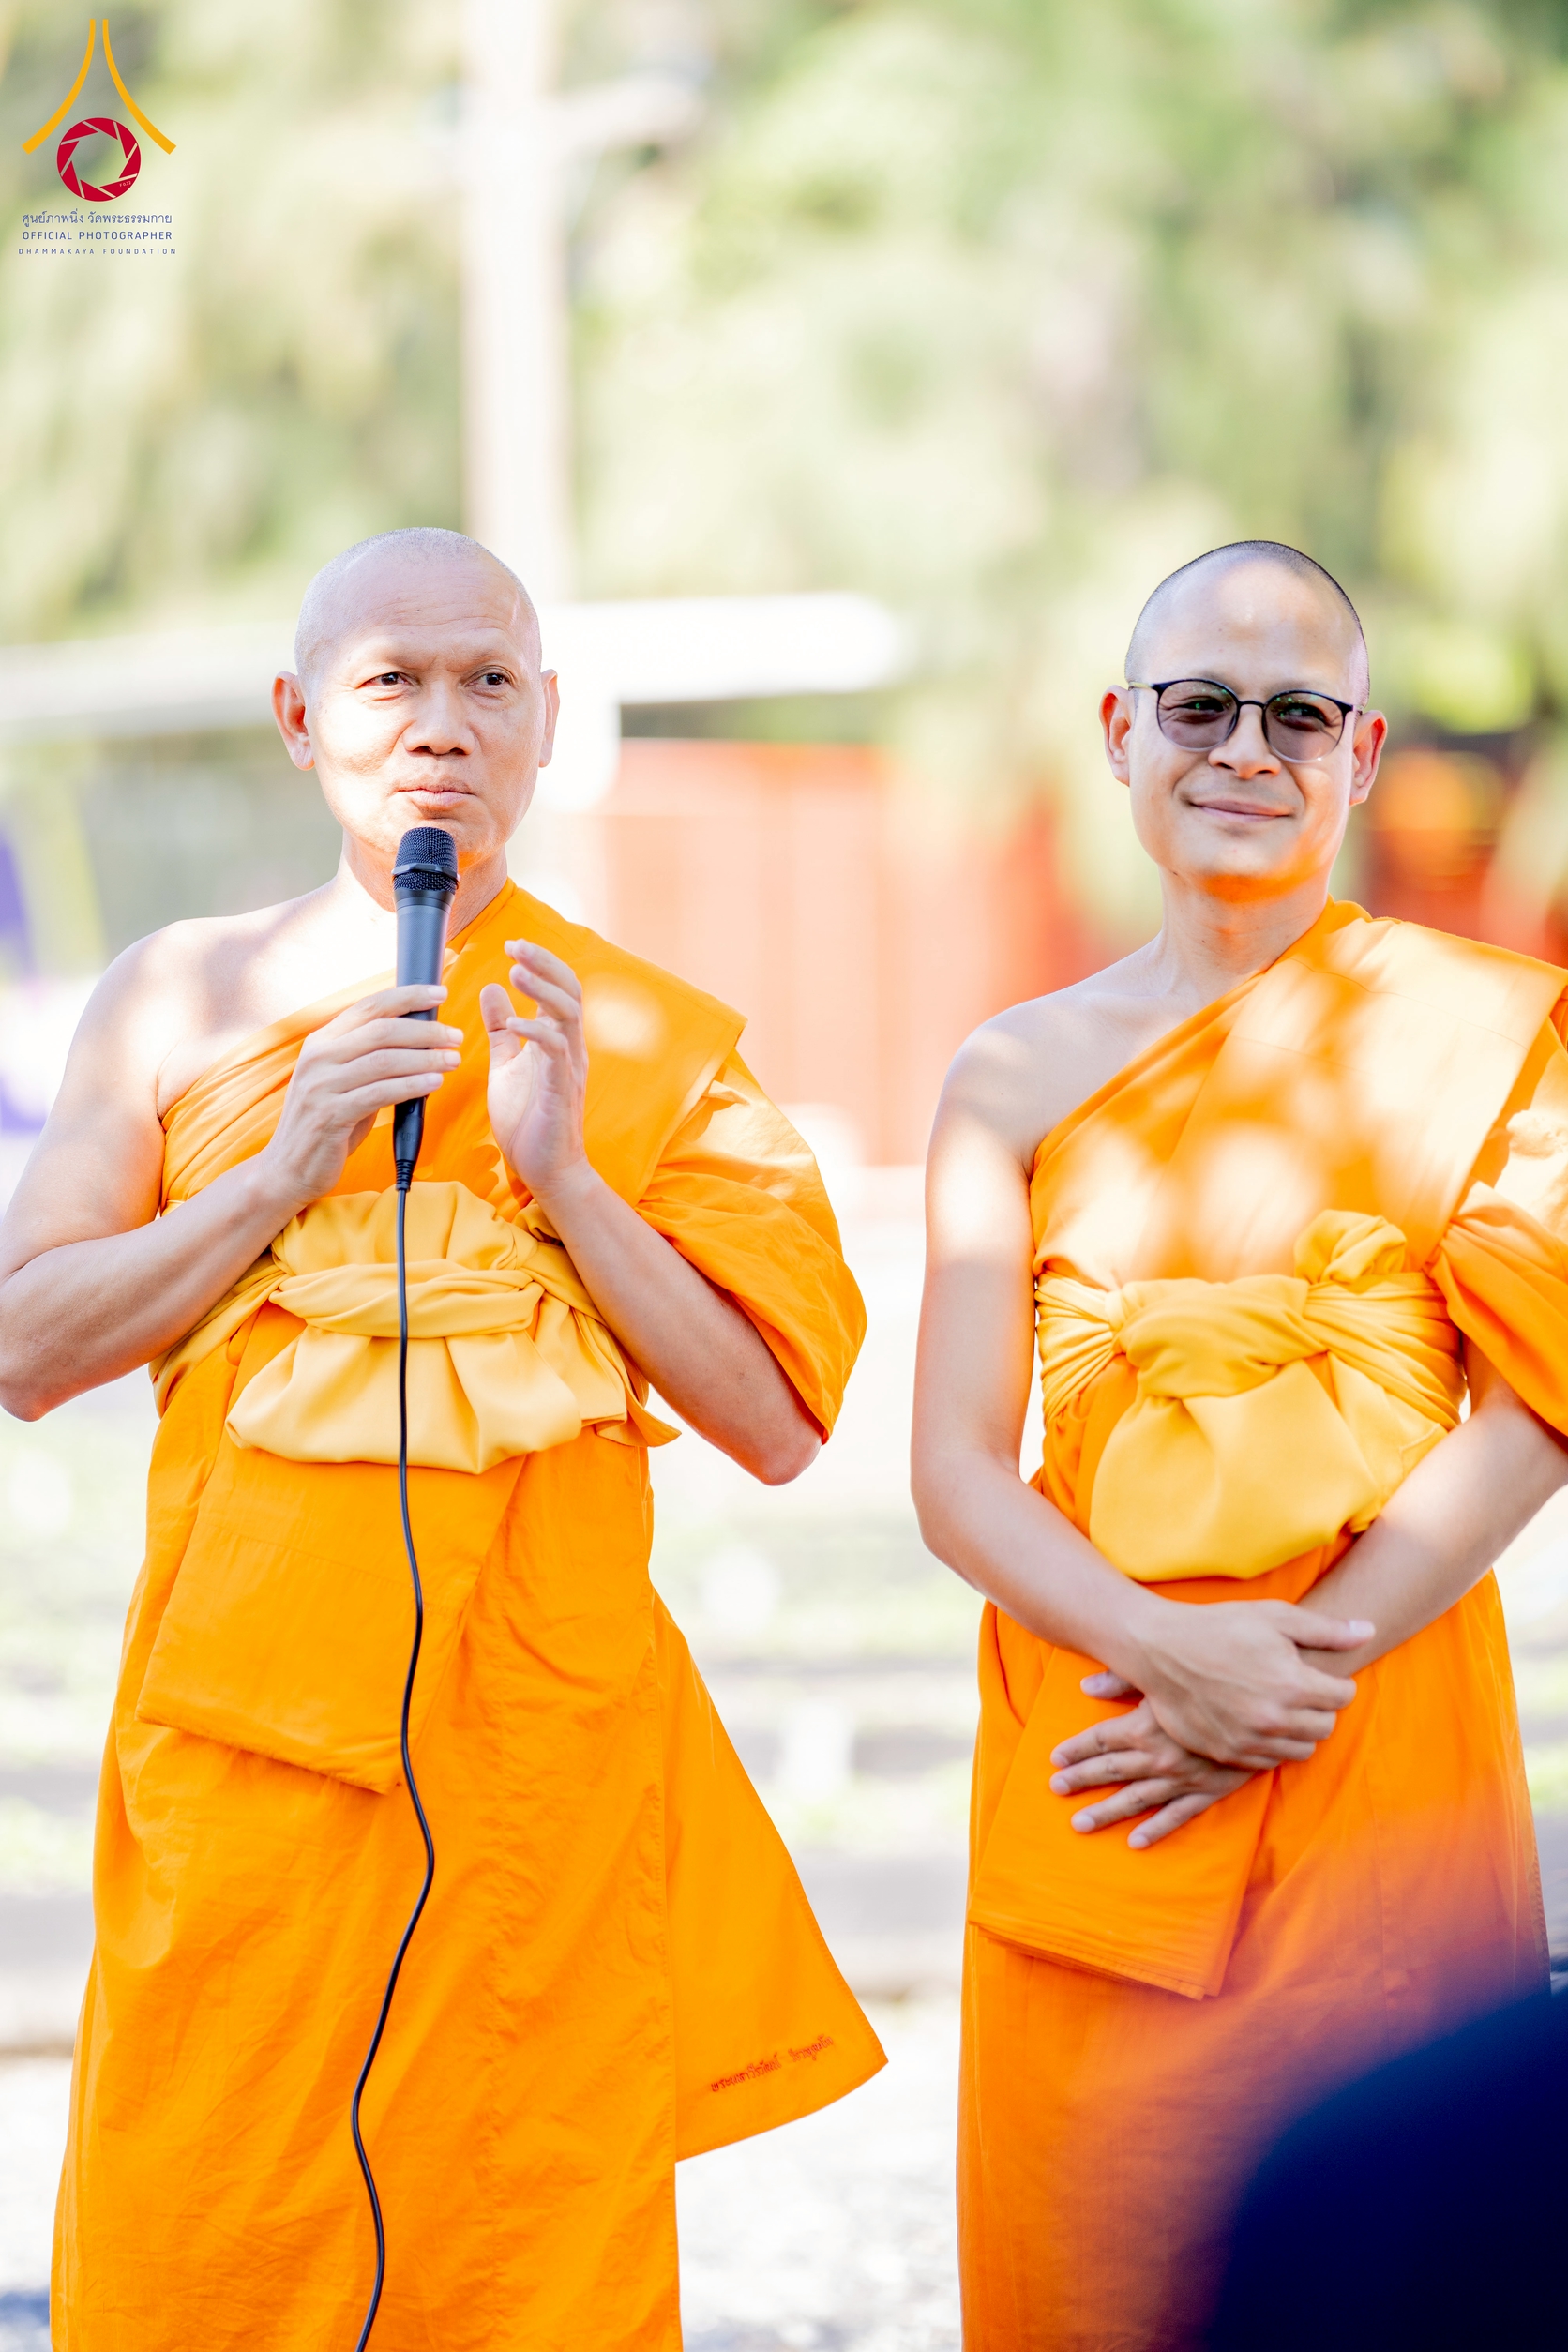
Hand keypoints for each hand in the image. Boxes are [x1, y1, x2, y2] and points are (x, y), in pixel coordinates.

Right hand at [260, 986, 459, 1215]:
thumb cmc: (328, 1124)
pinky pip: (379, 1093)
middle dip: (425, 1030)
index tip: (439, 993)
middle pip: (381, 1030)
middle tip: (455, 1037)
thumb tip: (420, 1039)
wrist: (287, 1169)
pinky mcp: (329, 1115)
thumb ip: (371, 1060)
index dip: (407, 996)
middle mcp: (317, 1058)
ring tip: (453, 1060)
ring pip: (384, 1060)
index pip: (368, 1006)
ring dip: (425, 1058)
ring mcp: (320, 1086)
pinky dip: (412, 1085)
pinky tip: (434, 1083)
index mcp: (321, 1042)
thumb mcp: (344, 1083)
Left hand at [480, 941, 588, 1205]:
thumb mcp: (506, 1065)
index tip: (512, 945)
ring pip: (567, 1014)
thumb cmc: (527, 1119)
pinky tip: (514, 1023)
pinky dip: (536, 1031)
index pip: (558, 988)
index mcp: (556, 1039)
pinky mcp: (561, 1089)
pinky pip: (556, 1051)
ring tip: (516, 972)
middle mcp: (569, 1047)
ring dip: (542, 990)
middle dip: (544, 964)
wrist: (545, 1169)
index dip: (540, 963)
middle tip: (515, 945)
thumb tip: (492, 990)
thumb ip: (501, 1030)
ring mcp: (569, 1067)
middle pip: (569, 990)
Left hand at [1050, 1698, 1256, 1847]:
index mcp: (1144, 1727)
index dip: (1075, 1750)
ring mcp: (1182, 1779)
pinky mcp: (1208, 1791)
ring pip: (1135, 1800)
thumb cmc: (1214, 1682)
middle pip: (1110, 1771)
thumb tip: (1085, 1685)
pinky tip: (1135, 1841)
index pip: (1099, 1740)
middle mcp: (1158, 1758)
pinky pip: (1176, 1816)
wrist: (1267, 1705)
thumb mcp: (1166, 1675)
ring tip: (1079, 1823)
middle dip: (1080, 1780)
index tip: (1055, 1759)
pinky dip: (1155, 1829)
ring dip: (1106, 1812)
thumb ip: (1123, 1679)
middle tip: (1056, 1789)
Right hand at [1124, 1599, 1373, 1768]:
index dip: (1335, 1682)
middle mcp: (1276, 1719)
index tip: (1315, 1671)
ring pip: (1301, 1748)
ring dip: (1298, 1729)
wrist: (1161, 1650)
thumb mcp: (1274, 1617)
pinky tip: (1256, 1719)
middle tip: (1298, 1688)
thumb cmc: (1219, 1626)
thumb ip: (1326, 1631)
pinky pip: (1270, 1761)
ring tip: (1278, 1705)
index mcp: (1293, 1684)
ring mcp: (1251, 1740)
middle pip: (1326, 1726)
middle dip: (1319, 1707)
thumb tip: (1369, 1631)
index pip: (1343, 1696)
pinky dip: (1271, 1744)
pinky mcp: (1230, 1753)